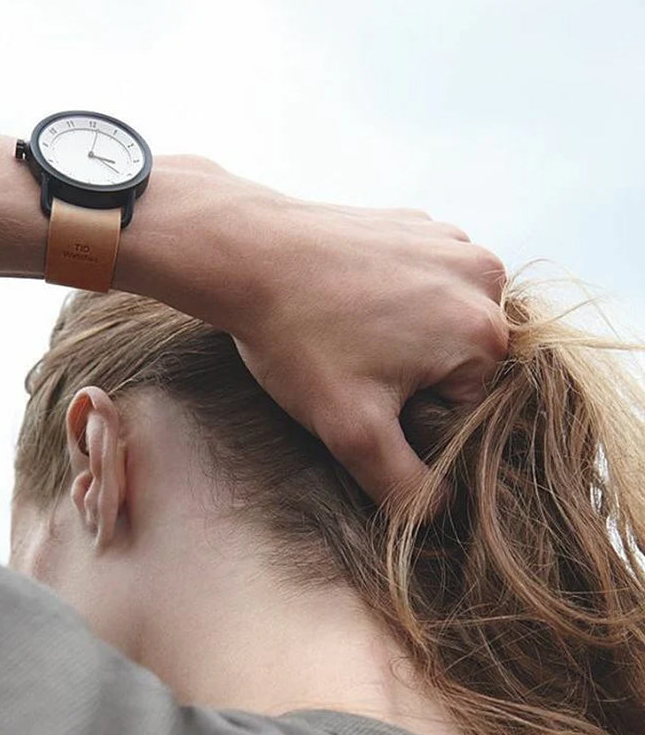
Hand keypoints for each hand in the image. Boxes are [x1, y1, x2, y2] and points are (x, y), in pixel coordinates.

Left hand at [231, 196, 507, 505]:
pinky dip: (396, 295)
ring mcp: (452, 242)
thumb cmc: (298, 336)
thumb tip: (440, 511)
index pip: (467, 407)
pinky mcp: (420, 224)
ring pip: (444, 321)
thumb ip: (405, 487)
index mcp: (485, 333)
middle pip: (461, 362)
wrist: (248, 252)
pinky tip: (349, 298)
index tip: (364, 395)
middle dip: (413, 374)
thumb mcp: (351, 430)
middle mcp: (485, 278)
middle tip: (352, 361)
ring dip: (406, 335)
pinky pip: (426, 280)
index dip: (412, 416)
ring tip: (348, 329)